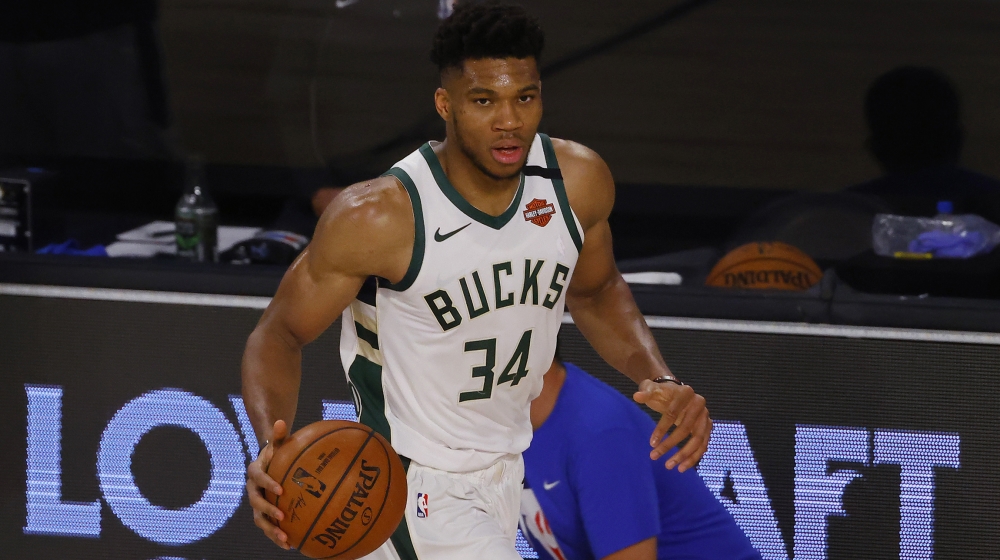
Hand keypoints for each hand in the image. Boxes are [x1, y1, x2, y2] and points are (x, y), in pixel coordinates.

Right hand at [245, 419, 290, 549]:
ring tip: (285, 539)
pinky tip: (291, 545)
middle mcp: (252, 490)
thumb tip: (280, 421)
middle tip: (282, 516)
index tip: (281, 489)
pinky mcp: (262, 514)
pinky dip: (276, 537)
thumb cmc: (276, 454)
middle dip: (268, 511)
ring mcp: (256, 503)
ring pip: (259, 519)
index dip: (268, 484)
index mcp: (254, 472)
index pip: (259, 478)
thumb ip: (279, 436)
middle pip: (255, 503)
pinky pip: (267, 527)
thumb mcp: (278, 444)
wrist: (268, 464)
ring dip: (271, 530)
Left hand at [633, 380, 711, 471]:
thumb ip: (645, 392)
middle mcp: (699, 404)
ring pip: (698, 440)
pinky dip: (693, 458)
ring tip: (668, 466)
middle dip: (670, 445)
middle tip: (654, 457)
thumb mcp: (652, 388)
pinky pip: (703, 446)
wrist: (676, 393)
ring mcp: (706, 417)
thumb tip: (637, 396)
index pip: (672, 413)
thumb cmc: (662, 393)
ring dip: (684, 455)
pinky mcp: (708, 428)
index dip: (662, 429)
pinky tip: (681, 467)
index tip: (651, 444)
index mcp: (686, 393)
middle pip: (686, 429)